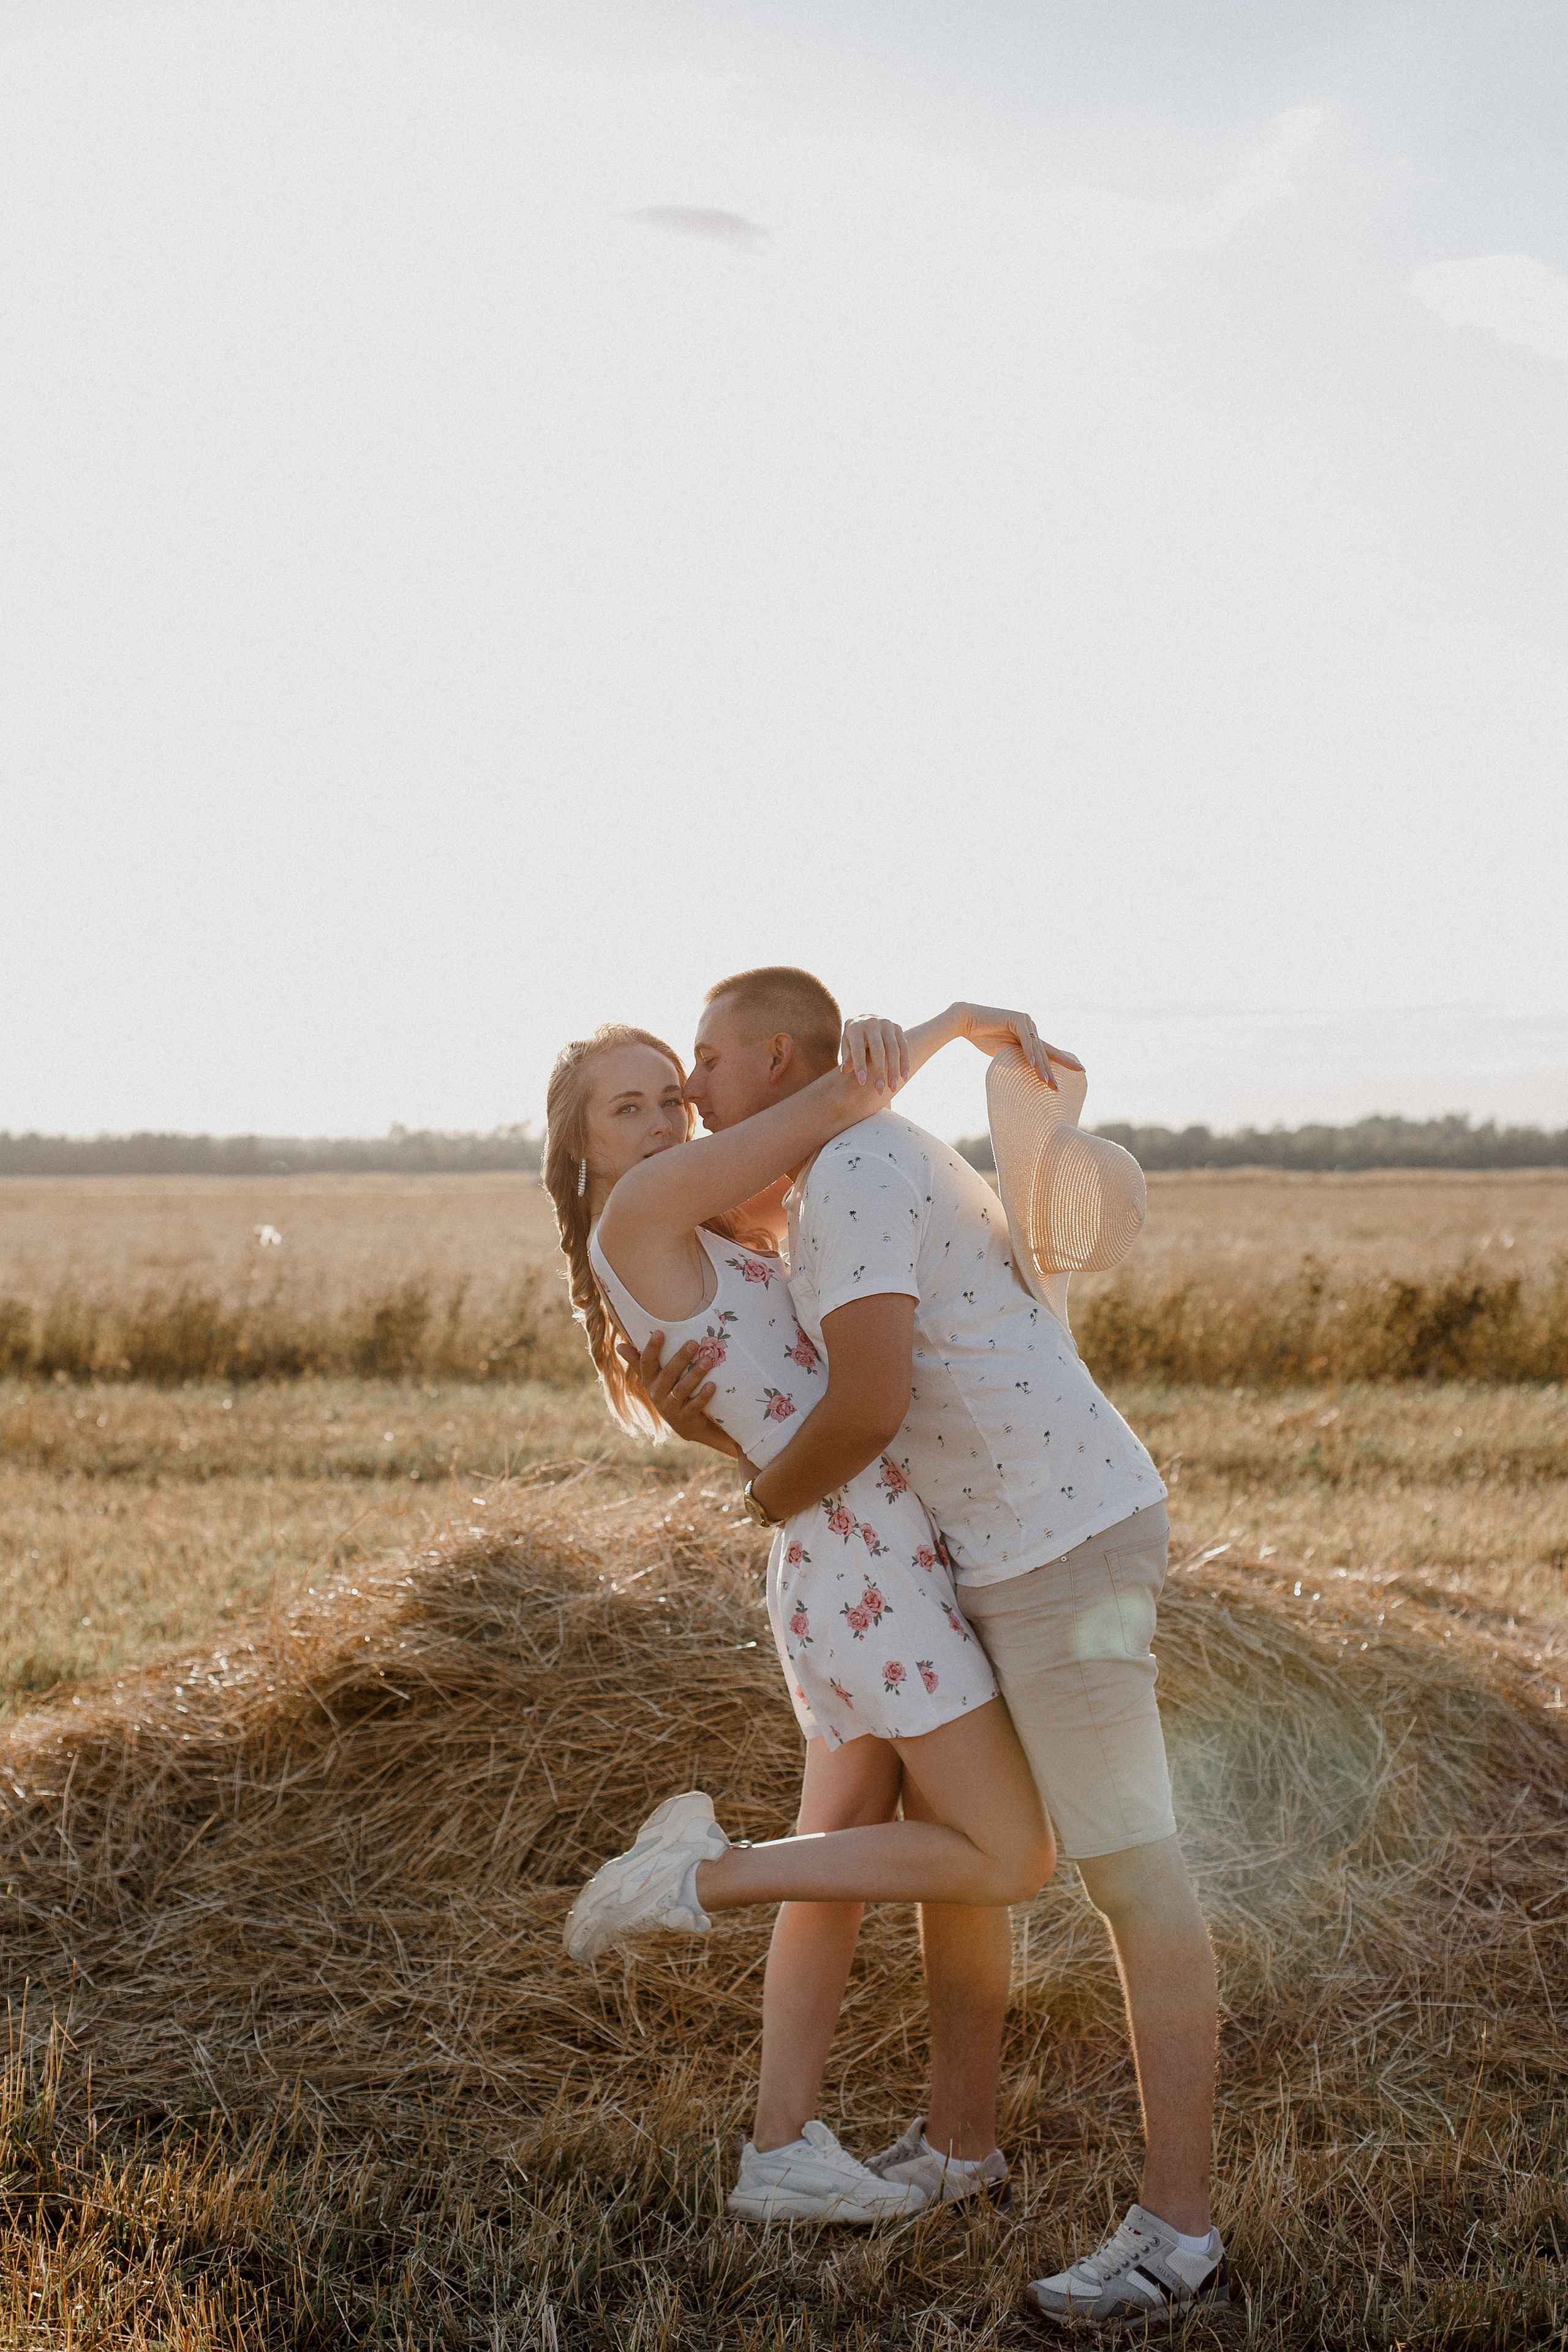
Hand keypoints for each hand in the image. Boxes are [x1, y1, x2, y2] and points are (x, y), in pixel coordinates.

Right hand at [618, 1333, 743, 1456]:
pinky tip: (712, 1385)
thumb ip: (638, 1361)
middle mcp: (656, 1394)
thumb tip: (619, 1345)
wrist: (685, 1424)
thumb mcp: (653, 1379)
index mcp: (649, 1381)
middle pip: (667, 1374)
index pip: (647, 1363)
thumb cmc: (668, 1393)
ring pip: (681, 1389)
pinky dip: (703, 1396)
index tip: (659, 1332)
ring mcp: (670, 1407)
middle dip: (680, 1358)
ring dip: (695, 1374)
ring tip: (707, 1361)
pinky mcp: (684, 1418)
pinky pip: (694, 1406)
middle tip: (693, 1343)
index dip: (652, 1348)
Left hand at [839, 1016, 909, 1092]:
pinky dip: (904, 1063)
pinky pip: (904, 1047)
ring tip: (892, 1087)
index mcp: (855, 1027)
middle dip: (879, 1071)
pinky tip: (903, 1077)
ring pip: (893, 1049)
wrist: (866, 1018)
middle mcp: (872, 1023)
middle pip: (878, 1050)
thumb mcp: (846, 1044)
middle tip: (879, 1090)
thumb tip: (844, 1071)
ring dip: (894, 1070)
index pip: (858, 1049)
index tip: (862, 1083)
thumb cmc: (853, 1037)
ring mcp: (887, 1024)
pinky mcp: (898, 1028)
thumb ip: (847, 1057)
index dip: (860, 1066)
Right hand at [954, 1004, 1081, 1088]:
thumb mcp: (1005, 1053)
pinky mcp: (1017, 1019)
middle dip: (1053, 1070)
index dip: (1064, 1061)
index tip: (1081, 1070)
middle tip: (1060, 1087)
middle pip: (1045, 1052)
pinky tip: (1033, 1065)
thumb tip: (1029, 1075)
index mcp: (1029, 1035)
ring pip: (1037, 1048)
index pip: (1048, 1051)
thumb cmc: (982, 1037)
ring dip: (1041, 1067)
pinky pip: (1025, 1039)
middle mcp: (1031, 1027)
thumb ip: (1019, 1059)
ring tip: (1047, 1082)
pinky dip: (1029, 1053)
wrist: (965, 1022)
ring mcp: (1025, 1021)